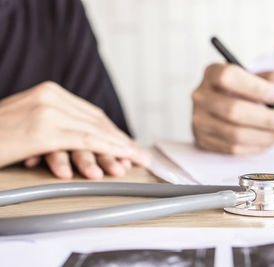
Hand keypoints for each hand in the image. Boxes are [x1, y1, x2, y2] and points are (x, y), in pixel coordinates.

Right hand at [0, 81, 149, 173]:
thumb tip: (85, 140)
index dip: (114, 131)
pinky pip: (83, 140)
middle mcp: (52, 96)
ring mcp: (47, 109)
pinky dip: (106, 149)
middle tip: (140, 154)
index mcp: (51, 93)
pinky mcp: (42, 128)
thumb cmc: (0, 134)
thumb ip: (58, 125)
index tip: (129, 145)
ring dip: (119, 147)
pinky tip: (120, 158)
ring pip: (95, 130)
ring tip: (136, 159)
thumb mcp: (32, 123)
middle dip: (121, 140)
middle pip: (97, 121)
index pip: (91, 114)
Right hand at [192, 64, 273, 153]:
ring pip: (234, 134)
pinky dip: (255, 146)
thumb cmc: (252, 91)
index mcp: (213, 72)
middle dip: (267, 119)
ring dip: (265, 136)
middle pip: (233, 110)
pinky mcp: (203, 140)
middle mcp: (200, 95)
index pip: (228, 77)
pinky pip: (232, 148)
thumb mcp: (266, 78)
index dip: (255, 88)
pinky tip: (269, 140)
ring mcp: (199, 120)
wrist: (234, 107)